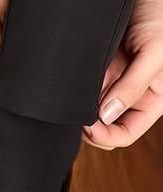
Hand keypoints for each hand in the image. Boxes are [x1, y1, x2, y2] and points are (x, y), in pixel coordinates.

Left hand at [84, 0, 162, 149]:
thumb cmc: (160, 16)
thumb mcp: (154, 52)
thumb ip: (133, 85)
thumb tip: (107, 115)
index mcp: (152, 101)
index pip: (126, 134)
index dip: (105, 136)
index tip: (88, 126)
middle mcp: (130, 97)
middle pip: (104, 128)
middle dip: (90, 125)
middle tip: (76, 113)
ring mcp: (113, 86)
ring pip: (91, 112)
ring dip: (81, 107)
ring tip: (81, 91)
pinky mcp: (100, 74)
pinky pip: (83, 92)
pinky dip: (76, 92)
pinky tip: (75, 83)